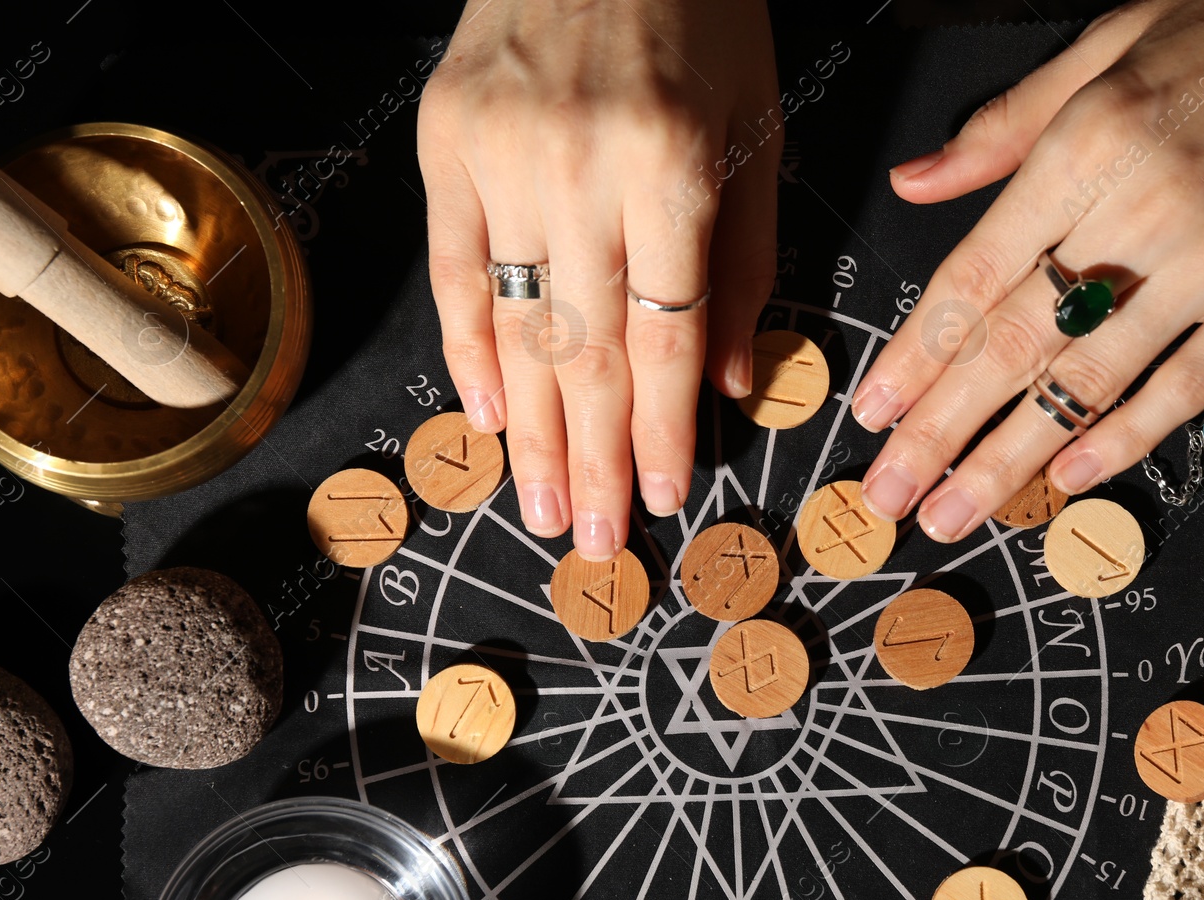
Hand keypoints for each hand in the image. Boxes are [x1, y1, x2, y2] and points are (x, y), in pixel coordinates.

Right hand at [418, 0, 778, 558]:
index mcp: (674, 164)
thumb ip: (743, 261)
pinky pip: (454, 271)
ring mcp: (499, 156)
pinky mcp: (444, 143)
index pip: (664, 337)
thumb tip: (726, 382)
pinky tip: (488, 419)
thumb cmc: (699, 18)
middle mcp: (579, 167)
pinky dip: (467, 352)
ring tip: (547, 509)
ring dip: (533, 432)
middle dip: (597, 459)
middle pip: (585, 352)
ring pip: (516, 328)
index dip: (665, 431)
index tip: (667, 500)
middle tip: (599, 542)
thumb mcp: (759, 129)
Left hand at [850, 0, 1203, 542]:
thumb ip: (1004, 127)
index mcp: (1089, 143)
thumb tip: (914, 185)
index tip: (872, 412)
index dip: (918, 353)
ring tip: (955, 512)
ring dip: (1012, 458)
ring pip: (1092, 382)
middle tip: (891, 495)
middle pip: (1018, 343)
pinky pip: (1189, 385)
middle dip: (942, 430)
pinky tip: (1069, 479)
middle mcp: (1147, 208)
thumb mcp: (1106, 46)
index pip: (977, 274)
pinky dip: (1128, 438)